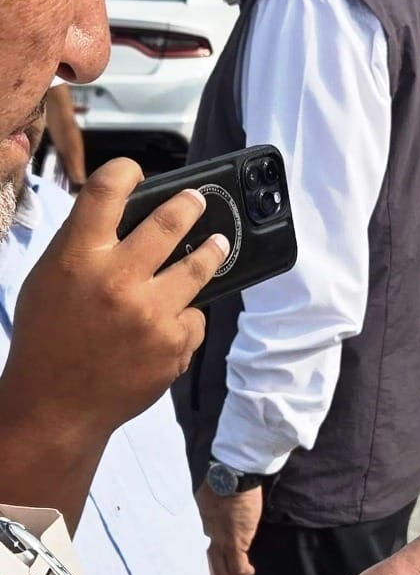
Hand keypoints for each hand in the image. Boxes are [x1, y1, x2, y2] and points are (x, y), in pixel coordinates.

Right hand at [0, 159, 230, 526]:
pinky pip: (194, 314)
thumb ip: (81, 245)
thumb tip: (118, 210)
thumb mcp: (48, 281)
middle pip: (170, 222)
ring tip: (216, 243)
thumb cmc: (48, 338)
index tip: (136, 169)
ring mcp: (152, 312)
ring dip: (211, 250)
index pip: (105, 193)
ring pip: (199, 266)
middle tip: (197, 199)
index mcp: (77, 259)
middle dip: (189, 204)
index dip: (125, 172)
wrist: (56, 405)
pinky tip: (171, 319)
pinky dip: (185, 314)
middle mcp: (118, 280)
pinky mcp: (176, 341)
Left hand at [197, 483, 262, 574]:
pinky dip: (244, 572)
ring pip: (222, 568)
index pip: (199, 549)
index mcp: (199, 525)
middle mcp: (207, 537)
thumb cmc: (219, 480)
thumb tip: (211, 507)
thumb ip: (208, 508)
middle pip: (209, 563)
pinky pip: (238, 566)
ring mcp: (221, 541)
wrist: (230, 478)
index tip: (210, 566)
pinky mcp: (236, 543)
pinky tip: (249, 572)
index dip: (206, 559)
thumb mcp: (206, 496)